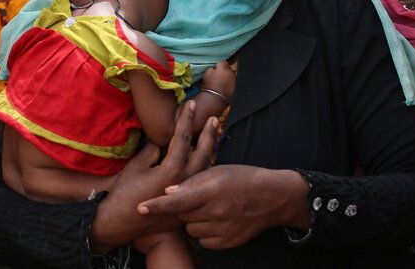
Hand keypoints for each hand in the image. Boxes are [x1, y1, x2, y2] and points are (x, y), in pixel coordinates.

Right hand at [89, 102, 217, 251]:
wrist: (122, 222)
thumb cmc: (124, 192)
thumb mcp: (136, 166)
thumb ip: (152, 150)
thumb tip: (162, 140)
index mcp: (172, 170)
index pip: (183, 139)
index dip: (187, 119)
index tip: (192, 104)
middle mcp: (185, 182)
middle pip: (203, 153)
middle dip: (208, 134)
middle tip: (212, 118)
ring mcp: (188, 194)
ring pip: (205, 168)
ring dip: (210, 150)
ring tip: (213, 135)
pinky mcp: (187, 204)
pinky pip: (200, 181)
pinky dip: (203, 167)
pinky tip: (205, 159)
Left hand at [137, 165, 310, 248]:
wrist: (274, 197)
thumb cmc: (242, 178)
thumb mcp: (216, 171)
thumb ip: (191, 182)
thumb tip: (168, 191)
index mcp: (211, 190)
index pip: (177, 200)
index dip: (157, 205)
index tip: (140, 208)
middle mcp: (217, 212)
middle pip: (182, 215)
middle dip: (183, 207)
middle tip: (197, 198)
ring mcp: (225, 229)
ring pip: (191, 230)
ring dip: (194, 221)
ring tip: (209, 209)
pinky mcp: (230, 242)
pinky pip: (205, 242)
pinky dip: (206, 232)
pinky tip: (217, 221)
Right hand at [202, 61, 235, 101]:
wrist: (217, 97)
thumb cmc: (211, 84)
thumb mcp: (207, 73)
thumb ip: (211, 68)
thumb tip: (214, 68)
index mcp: (224, 68)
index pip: (222, 62)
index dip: (218, 65)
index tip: (215, 69)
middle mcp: (232, 72)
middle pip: (228, 68)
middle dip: (224, 71)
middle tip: (218, 75)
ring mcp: (235, 79)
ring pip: (232, 75)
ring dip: (228, 77)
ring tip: (222, 82)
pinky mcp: (237, 86)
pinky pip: (233, 82)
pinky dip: (230, 83)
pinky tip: (226, 87)